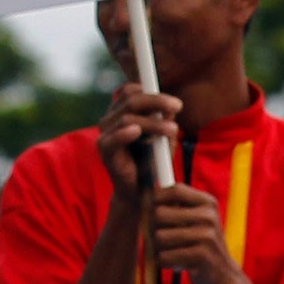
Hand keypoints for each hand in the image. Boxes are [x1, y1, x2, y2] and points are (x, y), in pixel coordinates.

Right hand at [97, 83, 185, 201]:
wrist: (142, 192)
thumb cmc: (154, 161)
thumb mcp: (164, 138)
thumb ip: (166, 121)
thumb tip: (171, 108)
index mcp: (122, 112)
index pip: (131, 92)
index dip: (152, 92)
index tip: (176, 103)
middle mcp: (111, 120)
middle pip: (130, 100)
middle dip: (156, 101)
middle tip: (178, 106)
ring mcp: (106, 134)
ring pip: (127, 118)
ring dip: (153, 122)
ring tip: (173, 130)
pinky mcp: (105, 151)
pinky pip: (113, 138)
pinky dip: (124, 133)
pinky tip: (136, 131)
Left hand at [148, 185, 241, 283]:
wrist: (223, 275)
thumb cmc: (201, 245)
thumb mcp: (196, 220)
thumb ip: (175, 205)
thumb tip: (148, 191)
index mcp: (208, 204)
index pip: (175, 190)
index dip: (158, 198)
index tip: (156, 210)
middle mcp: (209, 217)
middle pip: (160, 213)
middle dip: (155, 228)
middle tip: (166, 238)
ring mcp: (207, 236)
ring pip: (159, 236)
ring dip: (160, 248)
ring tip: (174, 252)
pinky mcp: (201, 256)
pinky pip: (164, 256)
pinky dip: (166, 262)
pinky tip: (179, 264)